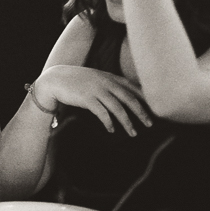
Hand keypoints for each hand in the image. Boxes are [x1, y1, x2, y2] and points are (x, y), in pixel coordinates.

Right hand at [36, 65, 153, 135]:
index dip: (145, 99)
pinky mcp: (87, 99)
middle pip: (129, 99)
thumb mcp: (95, 77)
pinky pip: (102, 113)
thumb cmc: (75, 80)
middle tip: (150, 124)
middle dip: (141, 112)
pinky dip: (109, 122)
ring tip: (133, 133)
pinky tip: (111, 130)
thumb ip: (108, 83)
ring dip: (127, 122)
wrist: (54, 79)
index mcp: (109, 77)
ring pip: (118, 108)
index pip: (132, 88)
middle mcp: (106, 83)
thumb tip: (122, 94)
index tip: (154, 109)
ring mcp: (96, 90)